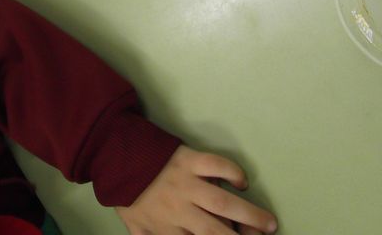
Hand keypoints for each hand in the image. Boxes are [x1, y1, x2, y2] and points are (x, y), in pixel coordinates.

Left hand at [116, 146, 276, 234]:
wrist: (111, 153)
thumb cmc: (127, 193)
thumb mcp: (135, 226)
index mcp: (166, 227)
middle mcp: (179, 208)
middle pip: (217, 230)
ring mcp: (186, 182)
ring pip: (224, 202)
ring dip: (250, 214)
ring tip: (270, 223)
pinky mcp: (188, 158)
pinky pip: (216, 164)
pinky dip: (232, 172)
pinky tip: (241, 182)